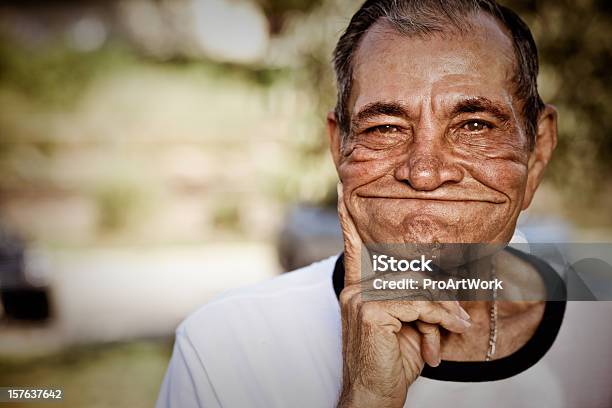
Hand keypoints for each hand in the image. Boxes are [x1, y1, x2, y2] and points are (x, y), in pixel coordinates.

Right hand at [336, 183, 471, 407]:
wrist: (375, 396)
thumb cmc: (394, 361)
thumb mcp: (410, 325)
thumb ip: (418, 300)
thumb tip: (446, 284)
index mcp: (360, 287)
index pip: (357, 247)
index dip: (348, 219)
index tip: (342, 190)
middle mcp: (356, 287)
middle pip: (409, 272)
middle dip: (440, 294)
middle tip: (460, 318)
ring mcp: (360, 297)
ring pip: (417, 286)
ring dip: (444, 309)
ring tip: (457, 328)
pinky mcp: (369, 310)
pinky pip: (417, 302)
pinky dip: (440, 316)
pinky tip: (451, 330)